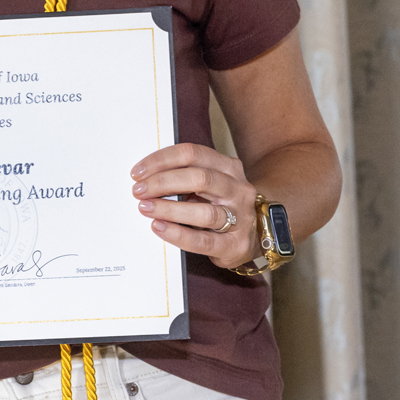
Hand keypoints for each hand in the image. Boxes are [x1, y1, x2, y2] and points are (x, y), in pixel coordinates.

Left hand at [131, 143, 259, 271]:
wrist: (261, 232)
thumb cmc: (223, 205)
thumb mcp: (211, 183)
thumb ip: (186, 177)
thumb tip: (145, 178)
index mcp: (228, 167)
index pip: (192, 154)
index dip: (161, 160)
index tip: (138, 172)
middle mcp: (238, 189)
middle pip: (199, 178)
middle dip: (163, 182)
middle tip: (138, 190)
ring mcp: (240, 218)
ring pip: (204, 211)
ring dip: (169, 209)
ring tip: (145, 208)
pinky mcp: (236, 245)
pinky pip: (204, 240)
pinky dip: (178, 234)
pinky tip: (159, 228)